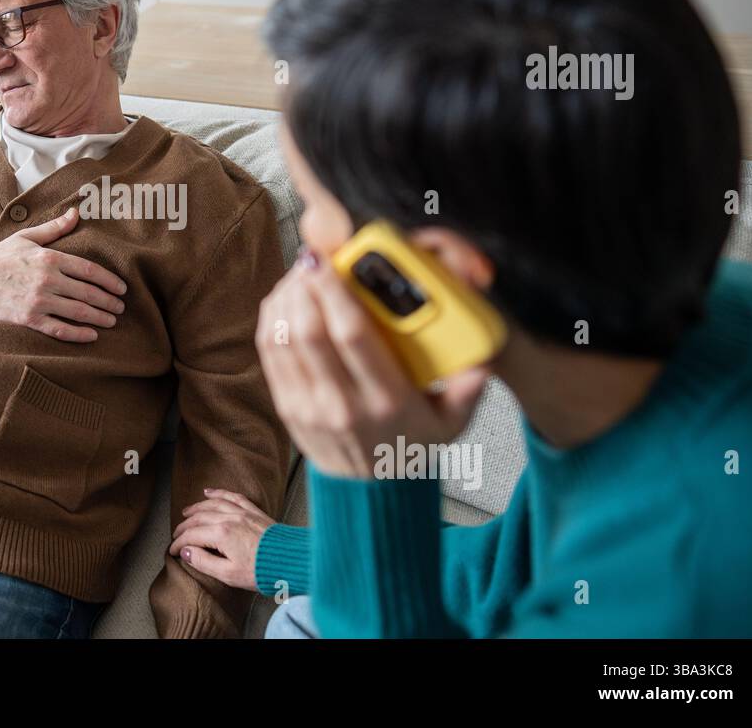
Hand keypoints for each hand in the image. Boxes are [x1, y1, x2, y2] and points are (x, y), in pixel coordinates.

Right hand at [0, 207, 126, 342]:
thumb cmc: (2, 256)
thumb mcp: (28, 237)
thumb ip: (55, 228)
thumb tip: (76, 213)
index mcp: (49, 258)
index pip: (89, 270)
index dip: (109, 281)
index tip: (122, 288)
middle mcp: (47, 280)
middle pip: (88, 293)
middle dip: (108, 302)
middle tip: (121, 308)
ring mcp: (38, 301)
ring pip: (78, 312)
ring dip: (99, 318)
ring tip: (112, 321)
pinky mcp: (29, 318)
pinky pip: (59, 329)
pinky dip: (78, 334)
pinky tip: (92, 336)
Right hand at [168, 489, 274, 591]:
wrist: (289, 560)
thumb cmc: (261, 570)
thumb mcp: (228, 574)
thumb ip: (204, 562)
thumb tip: (186, 552)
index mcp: (220, 534)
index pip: (191, 535)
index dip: (179, 543)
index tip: (173, 551)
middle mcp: (229, 518)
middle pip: (198, 518)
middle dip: (184, 527)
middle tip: (176, 535)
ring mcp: (241, 512)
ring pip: (212, 504)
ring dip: (196, 508)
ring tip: (186, 512)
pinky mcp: (253, 511)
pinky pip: (232, 496)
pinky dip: (218, 493)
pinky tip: (209, 492)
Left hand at [254, 253, 488, 478]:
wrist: (371, 494)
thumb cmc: (411, 444)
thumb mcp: (451, 423)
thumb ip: (468, 391)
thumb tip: (482, 364)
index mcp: (386, 401)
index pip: (353, 336)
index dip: (336, 292)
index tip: (332, 261)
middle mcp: (342, 404)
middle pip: (310, 331)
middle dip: (306, 286)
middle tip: (313, 257)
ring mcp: (308, 408)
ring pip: (283, 338)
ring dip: (286, 298)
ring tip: (299, 274)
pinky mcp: (286, 408)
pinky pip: (269, 353)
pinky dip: (272, 318)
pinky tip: (286, 299)